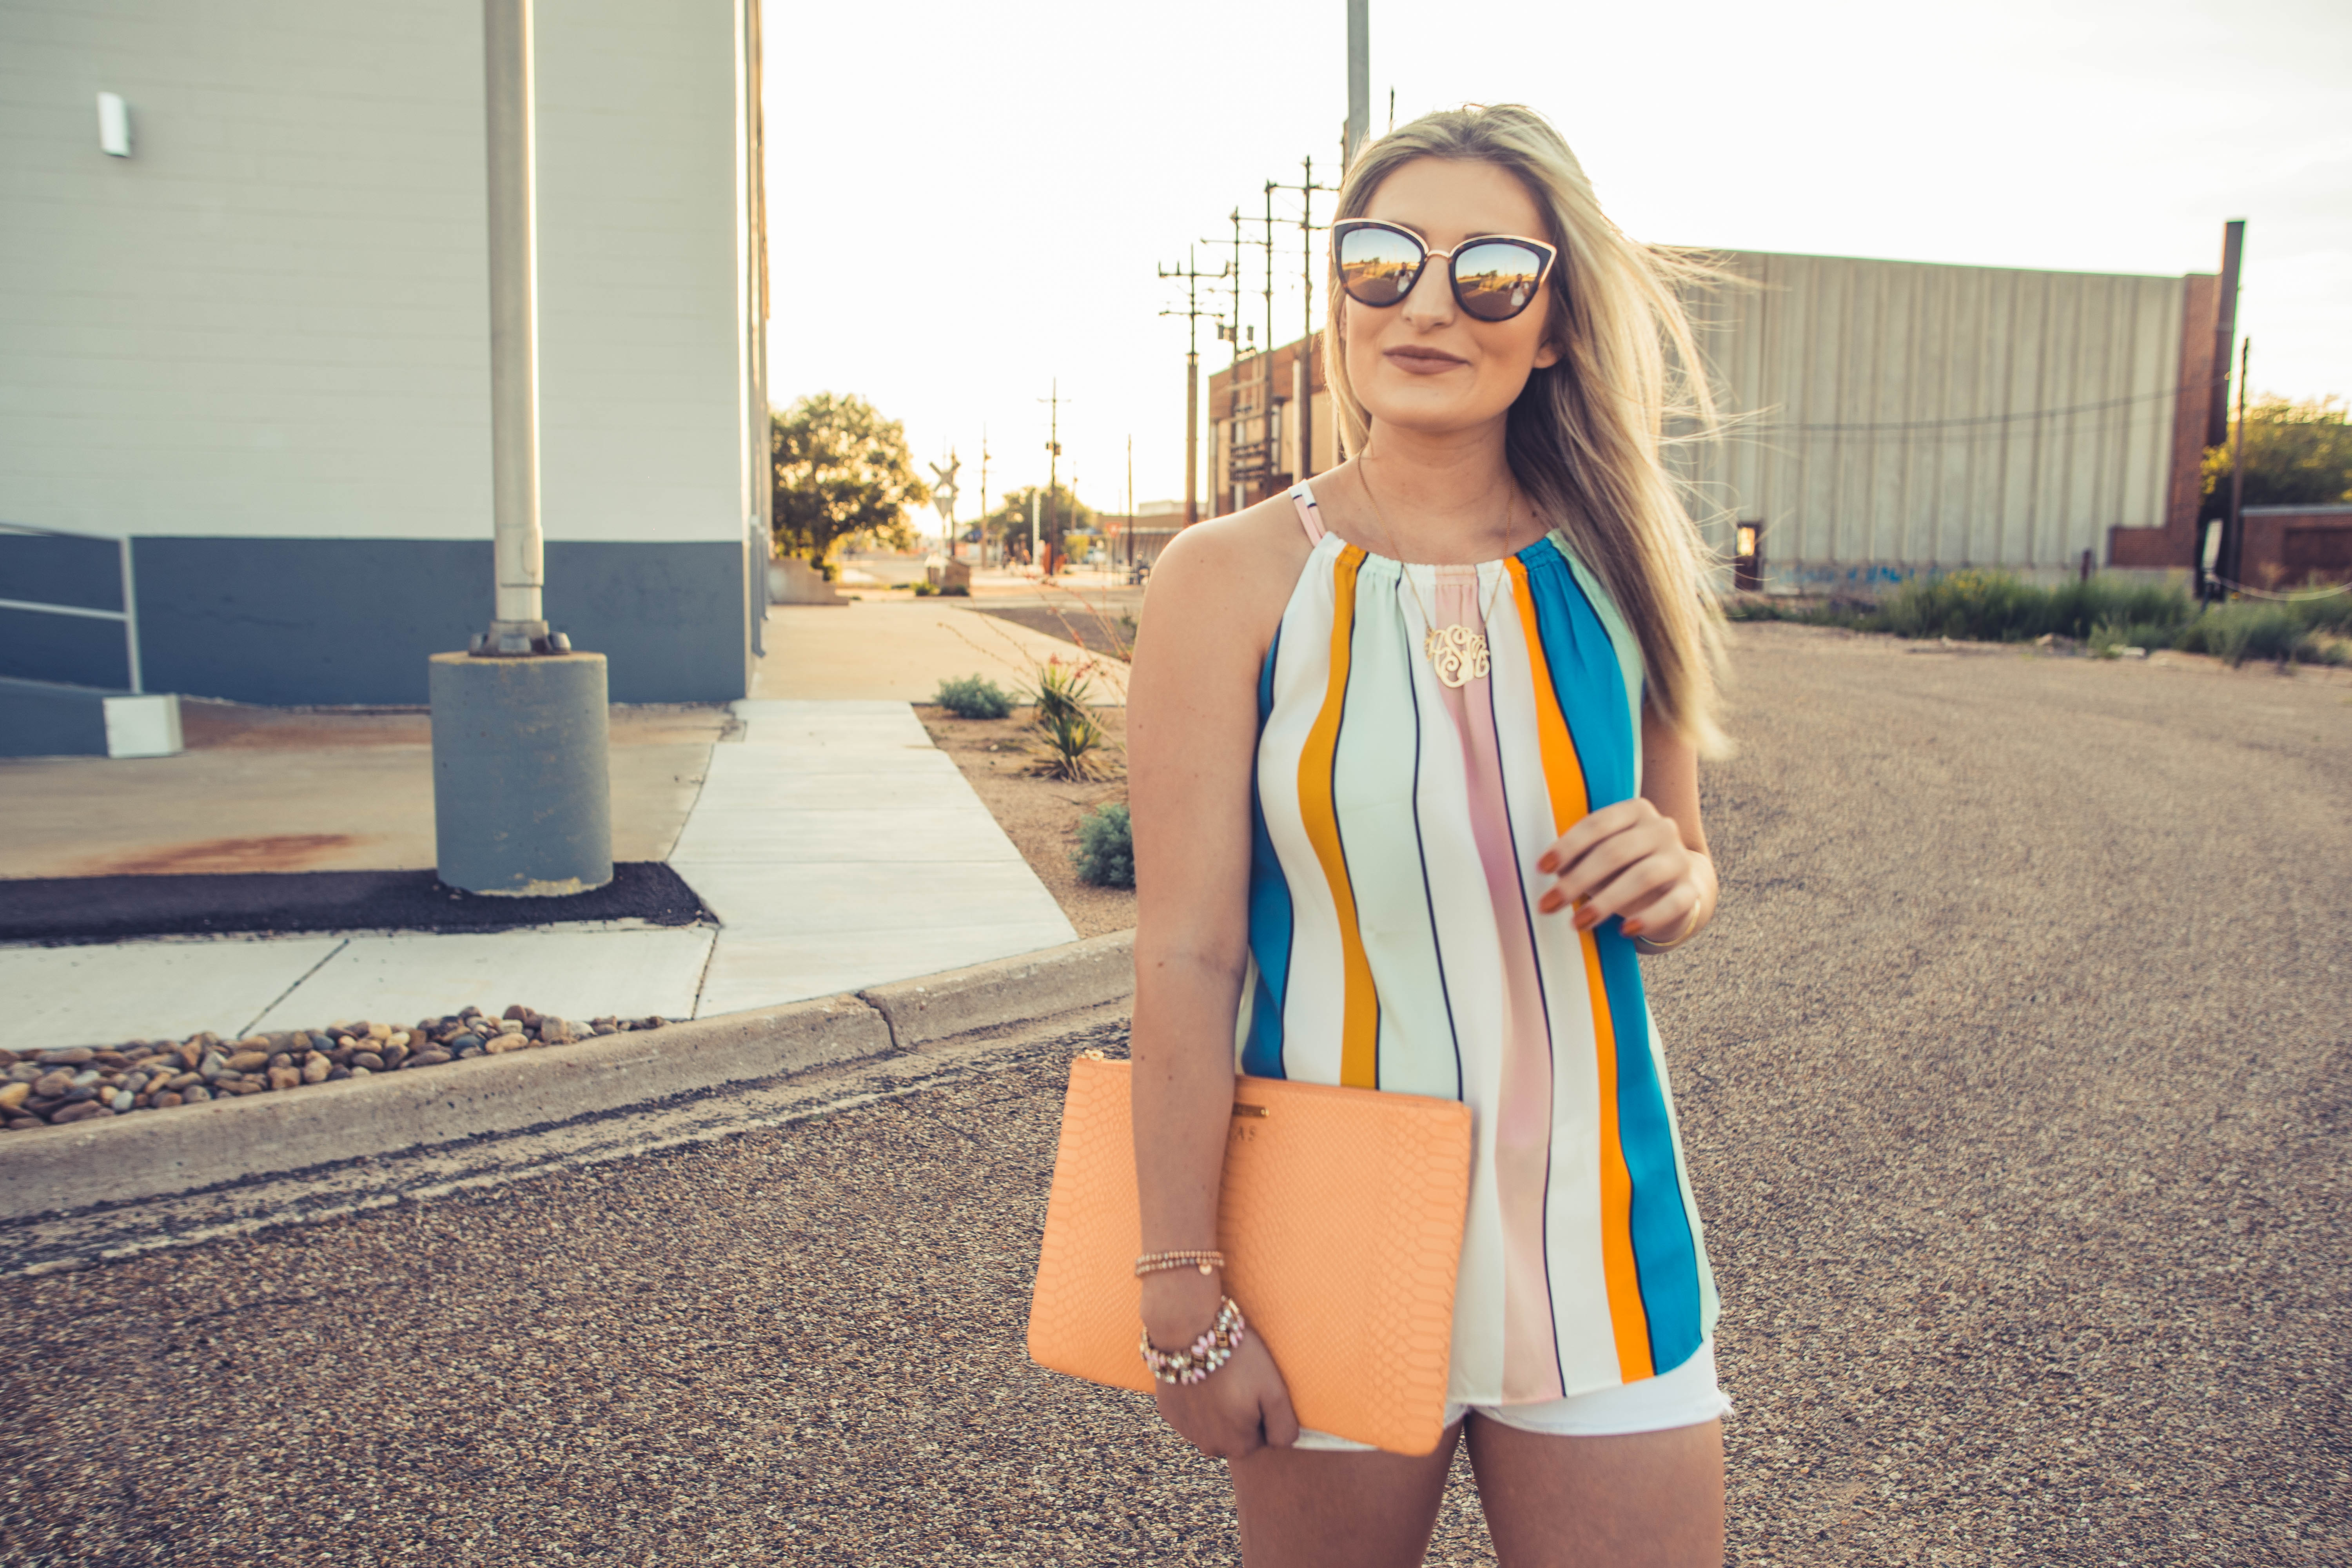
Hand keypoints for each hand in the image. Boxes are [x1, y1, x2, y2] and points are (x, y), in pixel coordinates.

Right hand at [1142, 1275, 1298, 1457]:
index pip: (1260, 1439)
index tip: (1257, 1389)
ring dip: (1218, 1410)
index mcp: (1239, 1445)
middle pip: (1235, 1436)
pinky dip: (1197, 1400)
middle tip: (1239, 1382)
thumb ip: (1284, 1427)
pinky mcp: (1169, 1413)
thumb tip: (1284, 1445)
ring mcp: (1187, 1430)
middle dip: (1241, 1416)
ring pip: (1212, 1426)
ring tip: (1220, 1378)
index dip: (1262, 1414)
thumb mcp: (1274, 1391)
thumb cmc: (1238, 1359)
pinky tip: (1201, 1378)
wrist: (1188, 1331)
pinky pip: (1191, 1414)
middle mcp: (1211, 1446)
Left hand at [1535, 797, 1708, 943]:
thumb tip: (1548, 869)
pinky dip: (1648, 918)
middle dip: (1578, 880)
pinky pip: (1672, 905)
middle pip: (1616, 851)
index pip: (1598, 824)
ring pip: (1642, 877)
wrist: (1676, 884)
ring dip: (1605, 902)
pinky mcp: (1690, 890)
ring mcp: (1678, 859)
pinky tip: (1625, 931)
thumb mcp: (1602, 854)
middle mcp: (1661, 829)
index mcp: (1635, 811)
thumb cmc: (1626, 866)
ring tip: (1578, 923)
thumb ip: (1579, 856)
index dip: (1568, 846)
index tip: (1542, 868)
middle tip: (1549, 904)